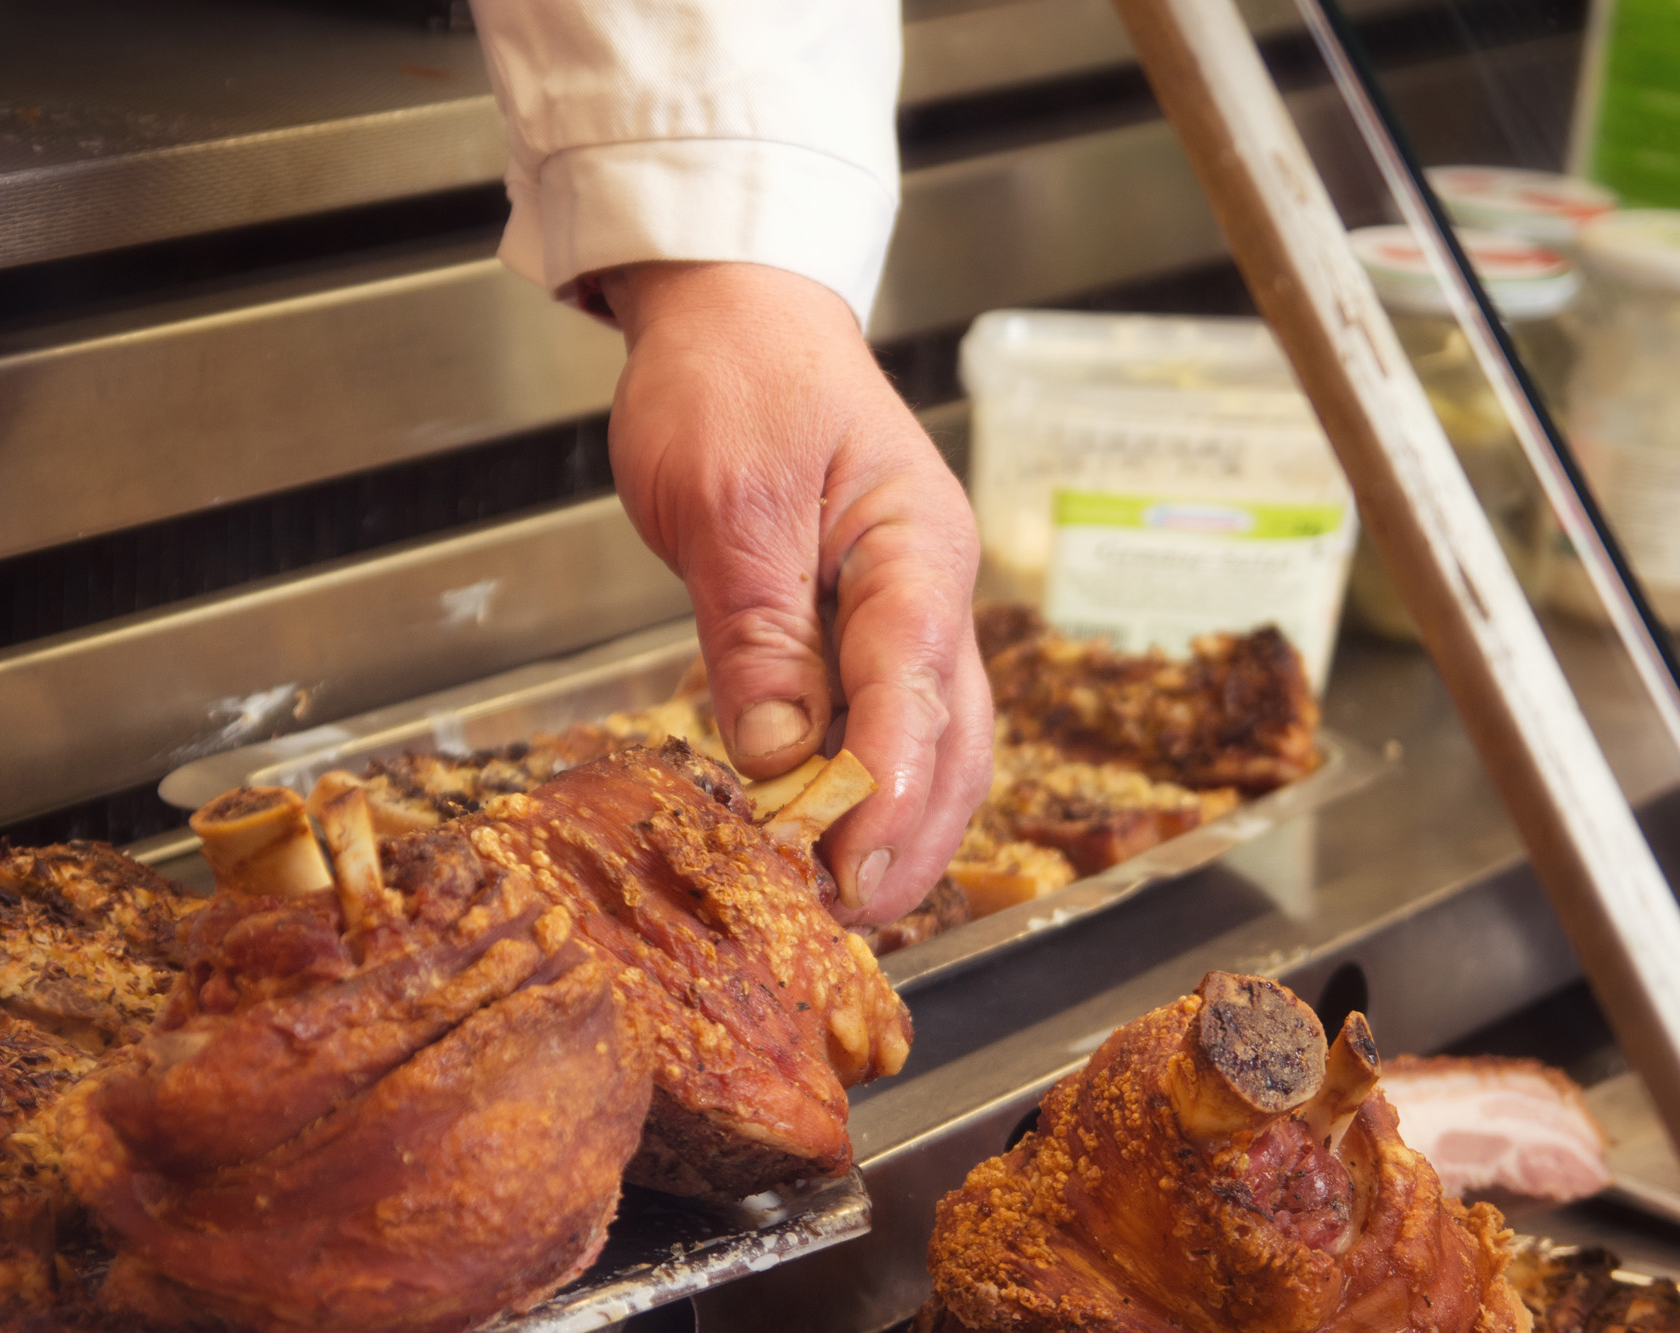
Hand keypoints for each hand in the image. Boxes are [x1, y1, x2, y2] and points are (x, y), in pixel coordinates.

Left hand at [596, 261, 992, 923]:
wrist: (735, 316)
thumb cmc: (733, 379)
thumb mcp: (725, 497)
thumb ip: (755, 631)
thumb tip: (776, 759)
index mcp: (913, 543)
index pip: (911, 686)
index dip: (884, 789)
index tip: (845, 872)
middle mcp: (929, 586)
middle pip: (954, 736)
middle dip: (911, 835)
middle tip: (851, 916)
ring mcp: (906, 609)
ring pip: (935, 741)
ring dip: (901, 826)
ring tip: (846, 903)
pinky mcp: (863, 626)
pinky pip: (885, 722)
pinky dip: (866, 789)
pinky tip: (829, 837)